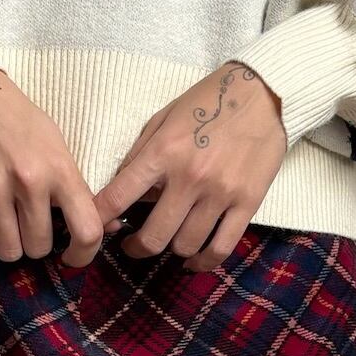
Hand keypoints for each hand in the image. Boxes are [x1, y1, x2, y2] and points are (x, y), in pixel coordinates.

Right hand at [0, 70, 105, 267]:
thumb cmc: (16, 119)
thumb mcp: (56, 144)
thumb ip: (78, 188)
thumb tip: (108, 229)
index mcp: (59, 168)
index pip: (86, 230)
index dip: (84, 255)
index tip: (73, 257)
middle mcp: (29, 181)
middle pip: (39, 247)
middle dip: (35, 243)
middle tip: (27, 224)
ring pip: (8, 251)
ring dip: (8, 244)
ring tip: (5, 222)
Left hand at [93, 62, 285, 269]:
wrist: (262, 93)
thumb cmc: (207, 102)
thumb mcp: (163, 119)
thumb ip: (140, 155)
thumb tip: (119, 190)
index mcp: (163, 152)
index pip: (118, 197)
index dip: (99, 219)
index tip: (93, 228)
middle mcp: (190, 177)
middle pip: (153, 236)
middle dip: (135, 247)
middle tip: (131, 245)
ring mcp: (220, 193)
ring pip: (185, 246)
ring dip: (170, 251)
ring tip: (167, 242)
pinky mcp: (248, 203)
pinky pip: (221, 247)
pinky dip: (204, 262)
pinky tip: (193, 260)